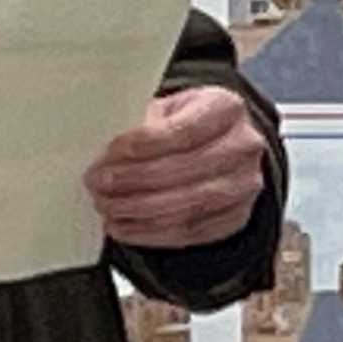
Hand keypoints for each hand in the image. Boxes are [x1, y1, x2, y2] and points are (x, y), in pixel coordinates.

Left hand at [88, 89, 267, 252]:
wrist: (223, 147)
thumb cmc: (189, 123)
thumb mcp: (169, 108)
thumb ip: (142, 123)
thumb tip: (102, 150)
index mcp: (226, 108)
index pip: (182, 131)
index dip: (141, 146)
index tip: (108, 155)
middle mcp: (244, 147)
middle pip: (183, 170)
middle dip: (132, 180)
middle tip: (98, 183)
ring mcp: (244, 186)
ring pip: (187, 206)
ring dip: (138, 210)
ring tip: (106, 206)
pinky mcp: (236, 217)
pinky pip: (189, 232)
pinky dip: (150, 233)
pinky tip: (124, 226)